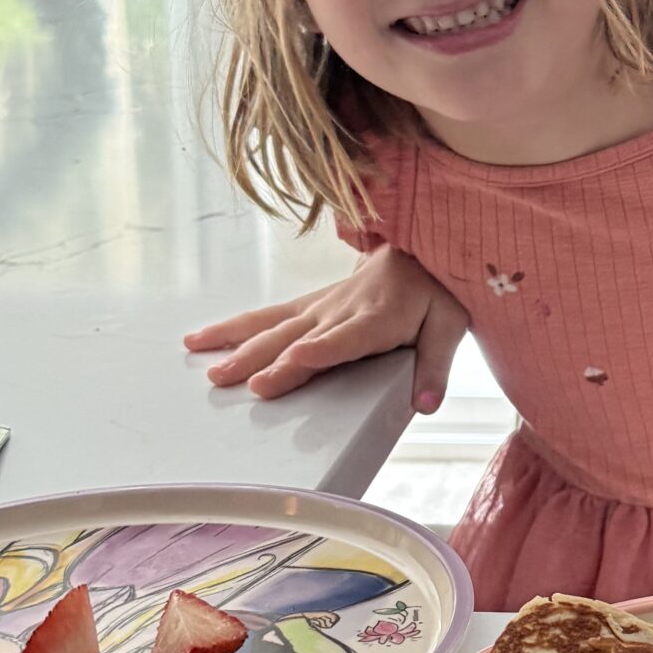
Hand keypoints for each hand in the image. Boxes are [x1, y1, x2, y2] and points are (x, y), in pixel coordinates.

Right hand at [183, 245, 466, 406]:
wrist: (420, 248)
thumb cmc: (435, 293)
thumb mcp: (451, 326)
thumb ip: (436, 366)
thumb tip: (424, 404)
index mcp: (377, 319)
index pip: (345, 338)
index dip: (320, 350)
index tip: (294, 361)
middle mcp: (342, 311)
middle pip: (300, 338)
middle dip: (268, 360)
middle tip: (239, 383)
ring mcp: (320, 306)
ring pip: (274, 326)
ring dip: (240, 346)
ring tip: (209, 369)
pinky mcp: (308, 304)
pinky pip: (268, 316)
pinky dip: (233, 327)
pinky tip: (201, 339)